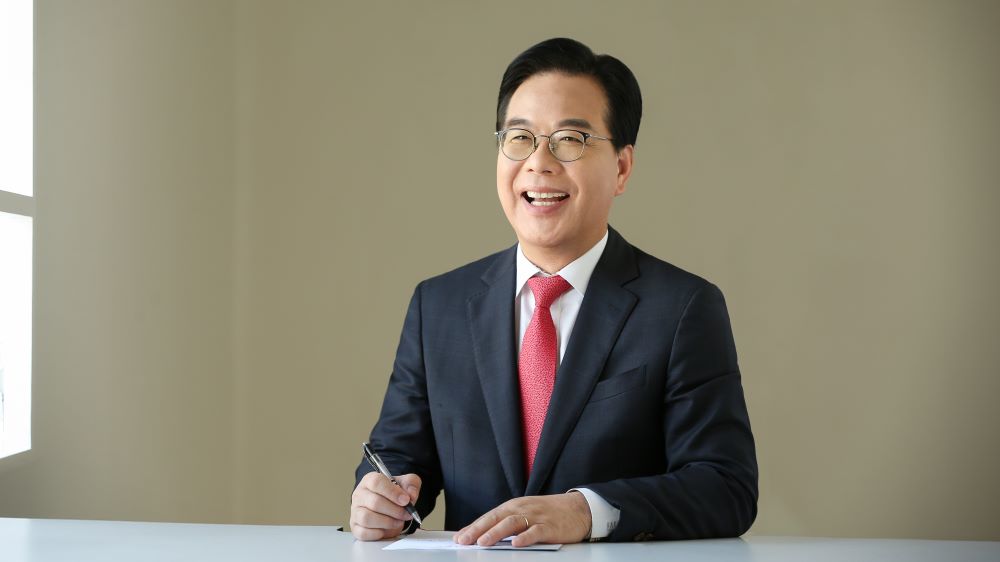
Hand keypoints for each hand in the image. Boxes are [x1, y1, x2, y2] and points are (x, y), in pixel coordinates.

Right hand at [349, 472, 420, 540]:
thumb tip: (411, 495)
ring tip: (398, 521)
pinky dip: (377, 533)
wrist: (388, 506)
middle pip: (374, 502)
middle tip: (407, 514)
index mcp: (369, 480)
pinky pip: (363, 532)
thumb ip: (411, 484)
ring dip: (387, 522)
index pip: (376, 482)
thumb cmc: (393, 494)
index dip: (393, 492)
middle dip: (395, 510)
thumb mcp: (405, 483)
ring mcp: (355, 511)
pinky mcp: (355, 527)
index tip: (406, 500)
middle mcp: (359, 495)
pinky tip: (386, 529)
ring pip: (367, 518)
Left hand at [453, 491, 591, 546]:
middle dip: (479, 530)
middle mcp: (522, 509)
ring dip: (496, 533)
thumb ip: (506, 523)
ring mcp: (536, 517)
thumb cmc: (549, 513)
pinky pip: (536, 531)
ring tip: (483, 543)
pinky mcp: (550, 526)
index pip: (490, 516)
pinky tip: (516, 543)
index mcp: (514, 506)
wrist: (578, 508)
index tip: (459, 538)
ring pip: (512, 523)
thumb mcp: (525, 513)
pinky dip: (525, 537)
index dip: (473, 527)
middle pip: (497, 518)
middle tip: (465, 541)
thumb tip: (483, 535)